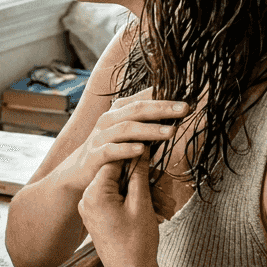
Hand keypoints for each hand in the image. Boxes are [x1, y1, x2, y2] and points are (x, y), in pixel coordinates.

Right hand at [58, 88, 189, 193]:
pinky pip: (111, 150)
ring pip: (126, 128)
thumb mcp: (127, 132)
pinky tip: (142, 150)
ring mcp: (100, 136)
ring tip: (171, 132)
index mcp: (118, 110)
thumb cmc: (109, 148)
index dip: (165, 95)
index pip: (143, 98)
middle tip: (184, 108)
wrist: (78, 171)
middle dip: (162, 108)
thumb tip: (177, 112)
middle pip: (137, 109)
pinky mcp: (95, 155)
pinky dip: (127, 149)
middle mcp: (108, 119)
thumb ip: (146, 122)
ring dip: (150, 129)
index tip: (188, 96)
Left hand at [79, 155, 168, 266]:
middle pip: (117, 176)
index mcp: (94, 193)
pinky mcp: (97, 218)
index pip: (114, 161)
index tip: (151, 151)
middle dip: (142, 180)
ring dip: (142, 194)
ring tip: (164, 206)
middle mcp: (87, 199)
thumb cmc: (136, 242)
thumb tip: (141, 152)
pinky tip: (154, 211)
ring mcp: (90, 210)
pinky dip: (134, 204)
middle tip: (164, 186)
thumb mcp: (140, 203)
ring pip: (119, 190)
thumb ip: (138, 174)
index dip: (135, 155)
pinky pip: (116, 202)